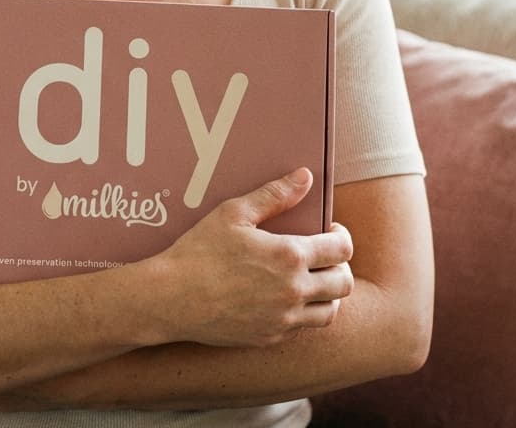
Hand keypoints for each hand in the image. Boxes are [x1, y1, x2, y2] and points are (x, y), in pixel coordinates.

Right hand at [146, 168, 353, 348]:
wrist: (171, 297)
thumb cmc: (199, 250)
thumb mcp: (233, 213)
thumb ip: (274, 195)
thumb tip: (305, 177)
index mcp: (288, 256)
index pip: (342, 249)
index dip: (342, 236)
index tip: (330, 230)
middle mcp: (293, 291)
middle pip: (344, 283)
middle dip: (340, 265)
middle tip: (324, 255)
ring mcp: (283, 319)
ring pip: (330, 312)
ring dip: (328, 293)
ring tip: (310, 278)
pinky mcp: (270, 337)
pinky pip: (302, 328)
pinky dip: (303, 312)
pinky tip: (284, 297)